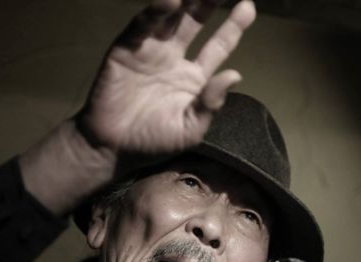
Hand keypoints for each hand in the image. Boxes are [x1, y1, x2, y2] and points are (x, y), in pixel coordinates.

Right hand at [77, 0, 255, 159]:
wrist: (112, 148)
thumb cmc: (153, 143)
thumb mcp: (190, 129)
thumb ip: (211, 103)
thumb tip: (235, 74)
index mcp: (194, 78)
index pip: (218, 46)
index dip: (233, 26)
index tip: (248, 6)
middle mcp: (174, 59)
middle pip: (195, 22)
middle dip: (208, 2)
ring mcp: (150, 52)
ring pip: (170, 18)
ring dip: (185, 1)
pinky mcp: (126, 49)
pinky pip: (142, 26)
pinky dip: (155, 12)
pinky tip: (170, 1)